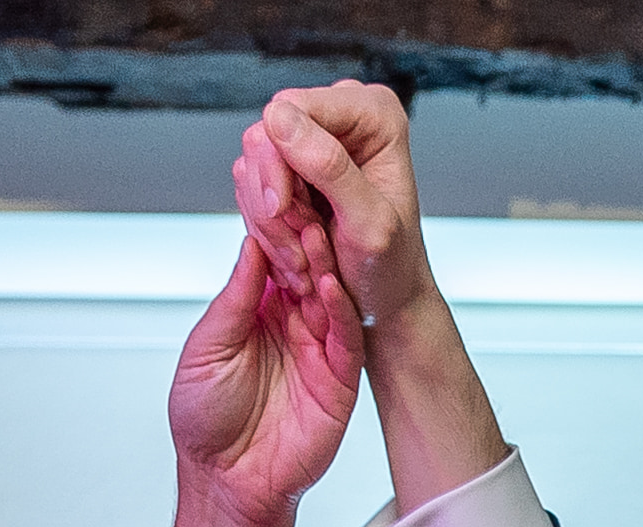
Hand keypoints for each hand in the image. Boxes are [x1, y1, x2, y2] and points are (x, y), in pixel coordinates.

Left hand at [170, 169, 364, 526]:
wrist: (226, 481)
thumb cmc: (204, 420)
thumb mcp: (207, 346)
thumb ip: (234, 298)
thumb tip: (251, 244)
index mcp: (256, 310)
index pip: (270, 257)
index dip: (270, 226)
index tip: (272, 191)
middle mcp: (291, 324)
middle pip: (303, 268)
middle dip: (302, 235)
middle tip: (302, 201)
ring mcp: (319, 350)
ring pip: (328, 296)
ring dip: (324, 265)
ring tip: (318, 234)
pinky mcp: (339, 380)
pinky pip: (346, 338)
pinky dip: (341, 311)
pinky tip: (331, 285)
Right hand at [252, 81, 436, 341]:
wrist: (385, 301)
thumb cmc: (390, 268)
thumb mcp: (368, 223)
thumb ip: (330, 167)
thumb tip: (280, 118)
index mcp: (374, 114)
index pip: (292, 109)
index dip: (277, 162)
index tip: (285, 210)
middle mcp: (341, 117)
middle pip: (263, 136)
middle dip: (275, 198)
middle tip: (303, 239)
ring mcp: (311, 141)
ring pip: (251, 165)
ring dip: (270, 219)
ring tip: (305, 252)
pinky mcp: (290, 167)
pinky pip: (251, 187)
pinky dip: (266, 225)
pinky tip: (296, 247)